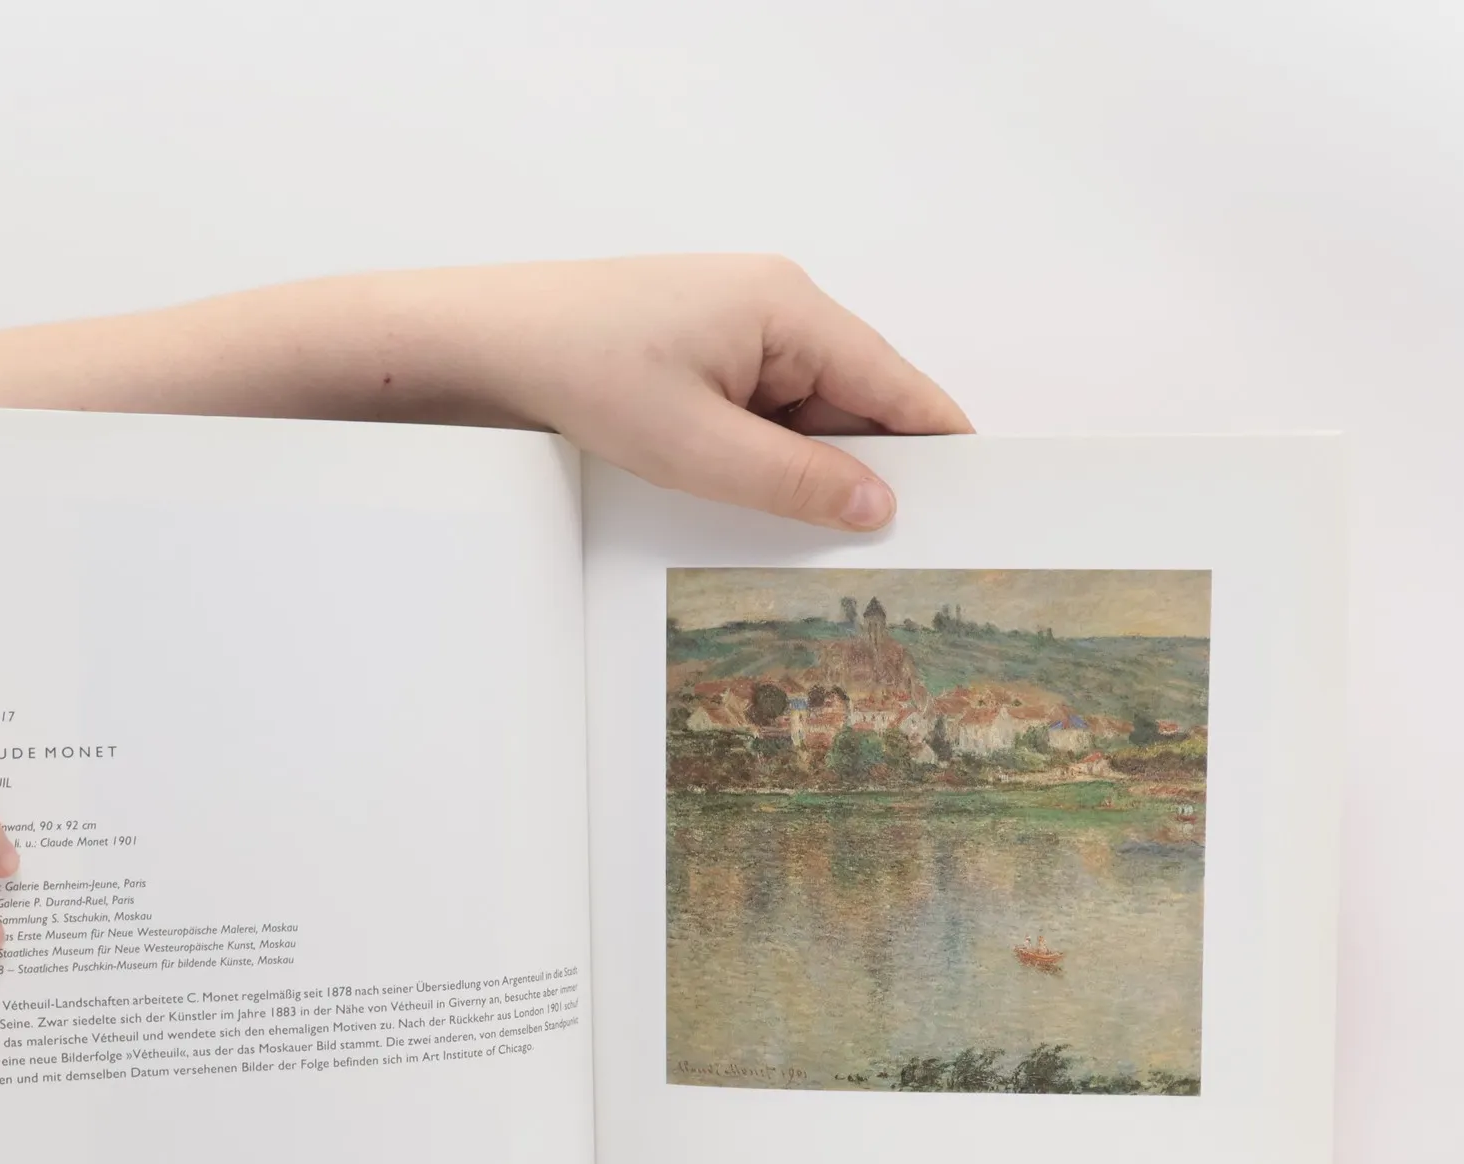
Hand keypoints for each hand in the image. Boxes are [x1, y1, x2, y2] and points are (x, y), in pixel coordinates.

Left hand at [437, 254, 970, 530]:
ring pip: (805, 417)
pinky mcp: (704, 355)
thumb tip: (877, 506)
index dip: (941, 450)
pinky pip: (761, 415)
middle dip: (863, 473)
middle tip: (876, 555)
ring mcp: (737, 331)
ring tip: (793, 535)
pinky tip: (744, 502)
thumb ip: (795, 481)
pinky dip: (763, 460)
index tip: (977, 507)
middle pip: (856, 404)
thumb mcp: (696, 448)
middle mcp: (775, 308)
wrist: (486, 344)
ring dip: (802, 472)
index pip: (898, 386)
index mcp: (790, 310)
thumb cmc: (580, 371)